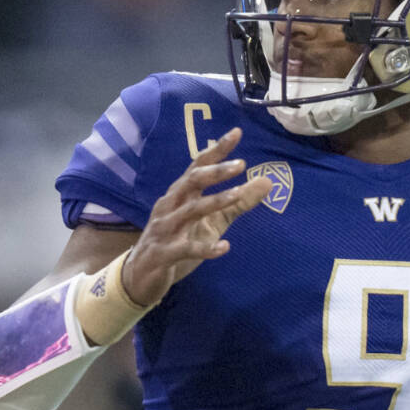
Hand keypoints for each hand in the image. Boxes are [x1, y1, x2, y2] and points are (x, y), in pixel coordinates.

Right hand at [122, 127, 271, 304]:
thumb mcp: (213, 221)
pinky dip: (206, 248)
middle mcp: (170, 205)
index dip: (217, 149)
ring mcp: (165, 229)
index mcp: (181, 194)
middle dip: (215, 171)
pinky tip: (225, 247)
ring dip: (214, 201)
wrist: (141, 277)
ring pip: (190, 210)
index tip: (236, 132)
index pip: (199, 165)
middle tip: (241, 164)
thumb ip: (238, 202)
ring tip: (238, 195)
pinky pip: (186, 248)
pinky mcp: (164, 253)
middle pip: (192, 181)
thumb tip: (268, 181)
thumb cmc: (179, 241)